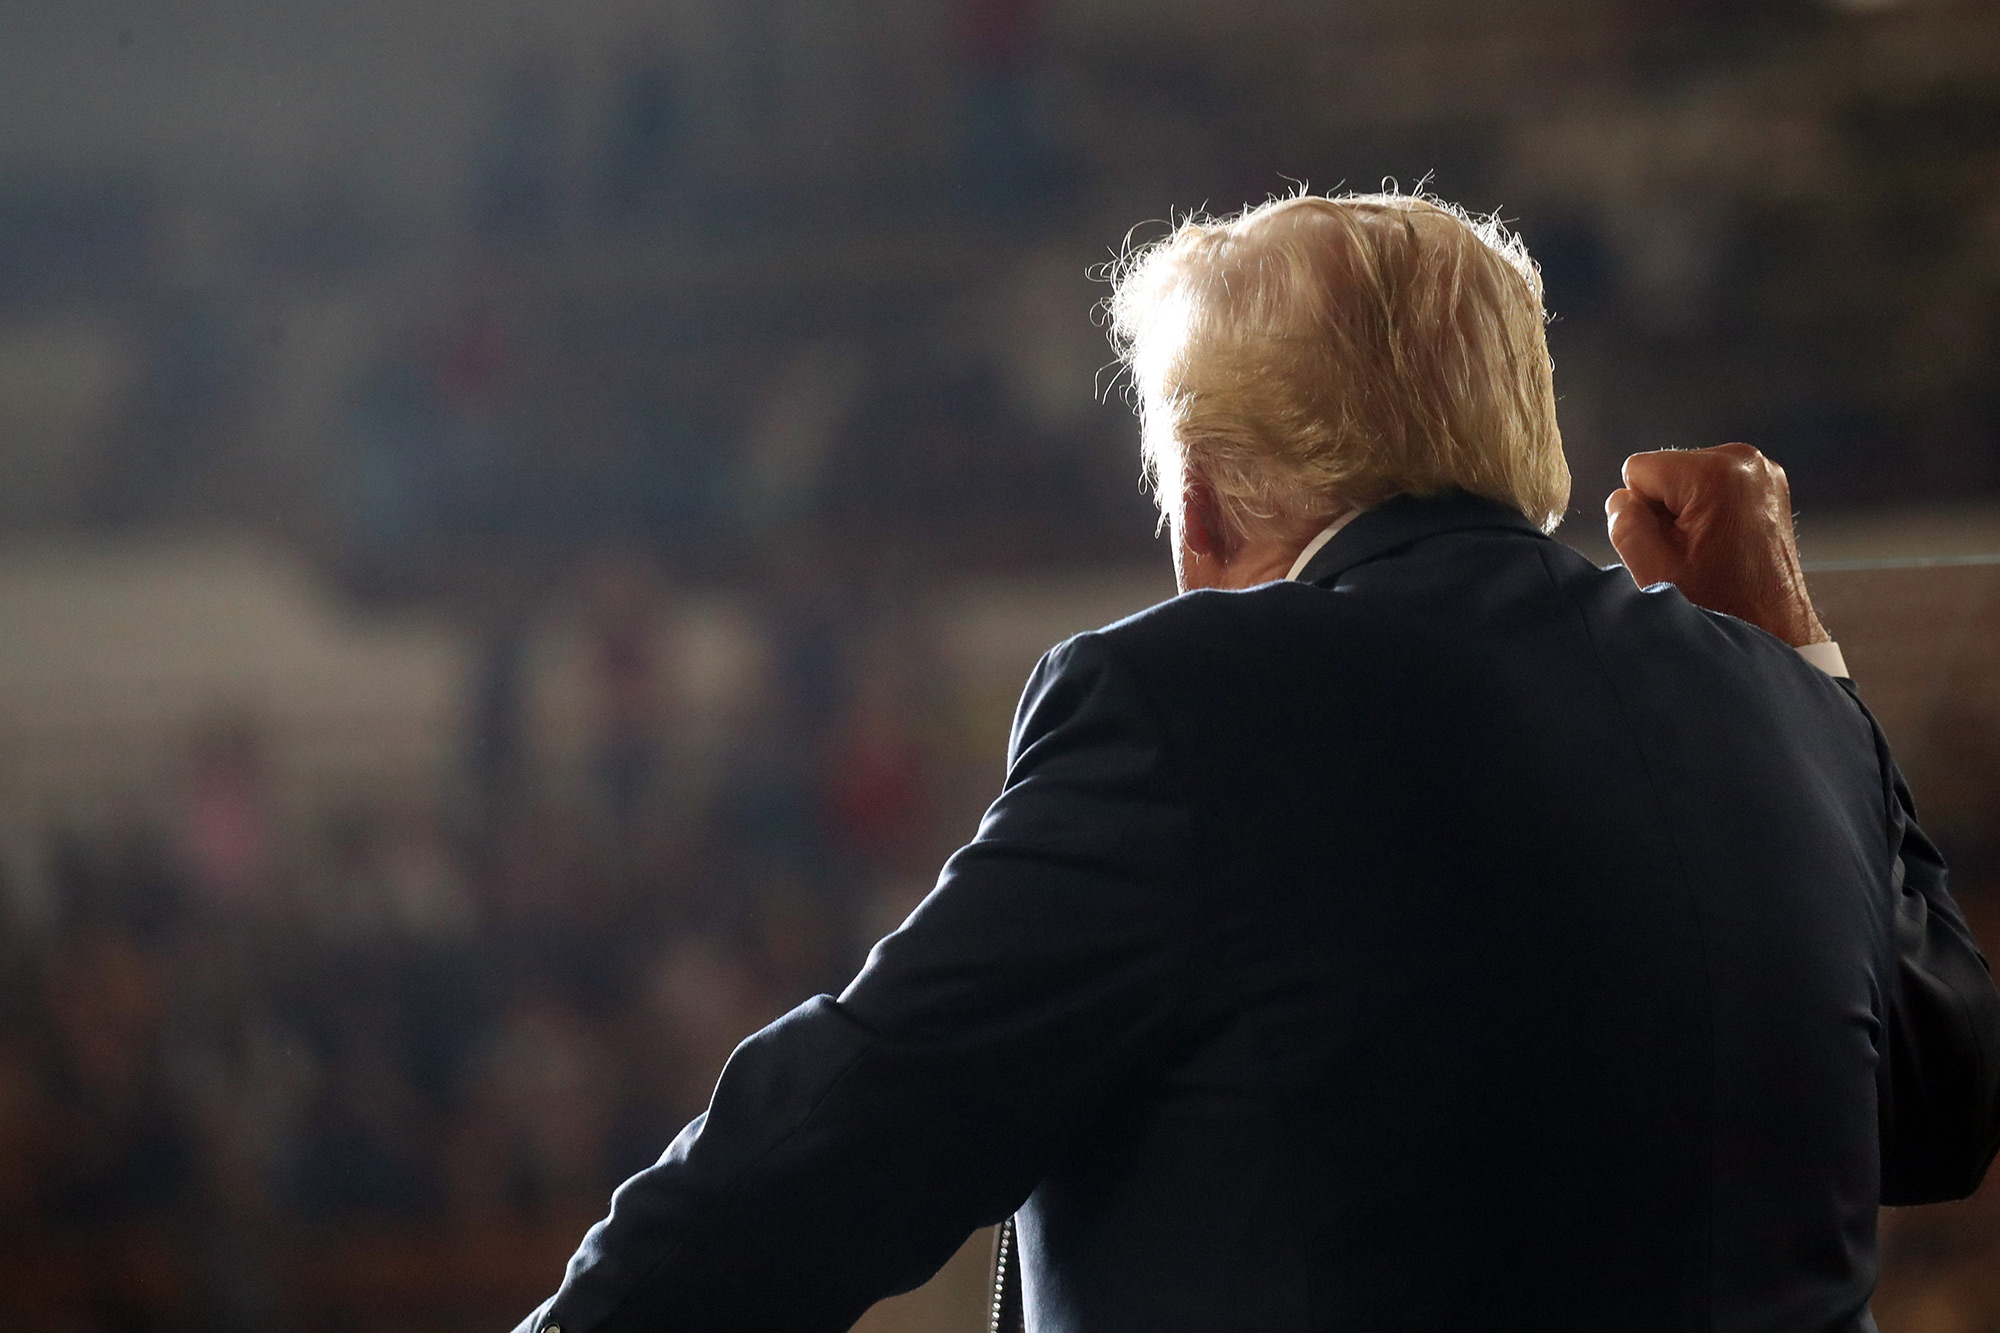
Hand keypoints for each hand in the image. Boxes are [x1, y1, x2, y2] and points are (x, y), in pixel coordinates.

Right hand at [1605, 443, 1829, 647]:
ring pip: (1685, 478)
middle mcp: (1744, 460)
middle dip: (1667, 510)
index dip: (1644, 512)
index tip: (1675, 544)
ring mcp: (1762, 470)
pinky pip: (1711, 486)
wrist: (1777, 628)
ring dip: (1687, 513)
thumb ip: (1623, 521)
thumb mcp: (1653, 567)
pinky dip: (1708, 511)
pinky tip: (1724, 543)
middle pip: (1665, 471)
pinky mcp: (1768, 484)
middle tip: (1694, 552)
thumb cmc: (1721, 604)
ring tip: (1711, 551)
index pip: (1638, 471)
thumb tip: (1623, 498)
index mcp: (1715, 473)